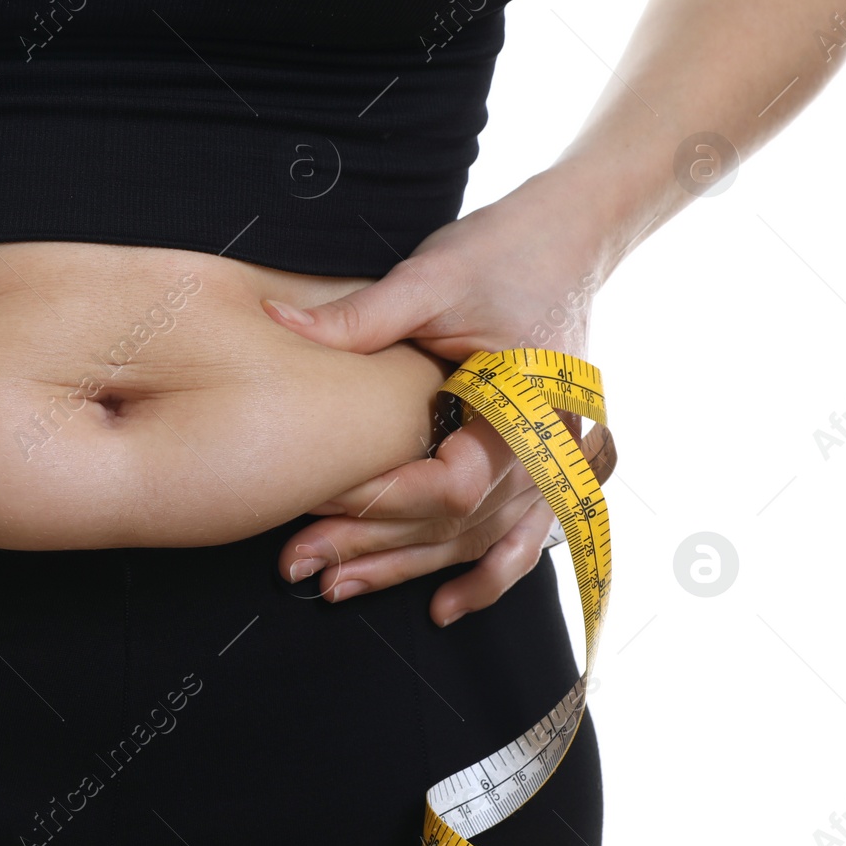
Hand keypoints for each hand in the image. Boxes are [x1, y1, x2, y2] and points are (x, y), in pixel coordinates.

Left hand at [263, 174, 608, 625]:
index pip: (452, 485)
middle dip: (374, 546)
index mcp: (524, 407)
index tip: (320, 505)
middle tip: (298, 561)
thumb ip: (359, 315)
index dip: (384, 503)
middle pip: (456, 524)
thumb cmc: (505, 250)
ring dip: (410, 569)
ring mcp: (551, 463)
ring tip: (337, 589)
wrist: (570, 238)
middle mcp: (546, 449)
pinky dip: (485, 575)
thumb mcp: (431, 276)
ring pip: (479, 541)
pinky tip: (442, 608)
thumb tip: (276, 323)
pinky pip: (521, 538)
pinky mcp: (542, 464)